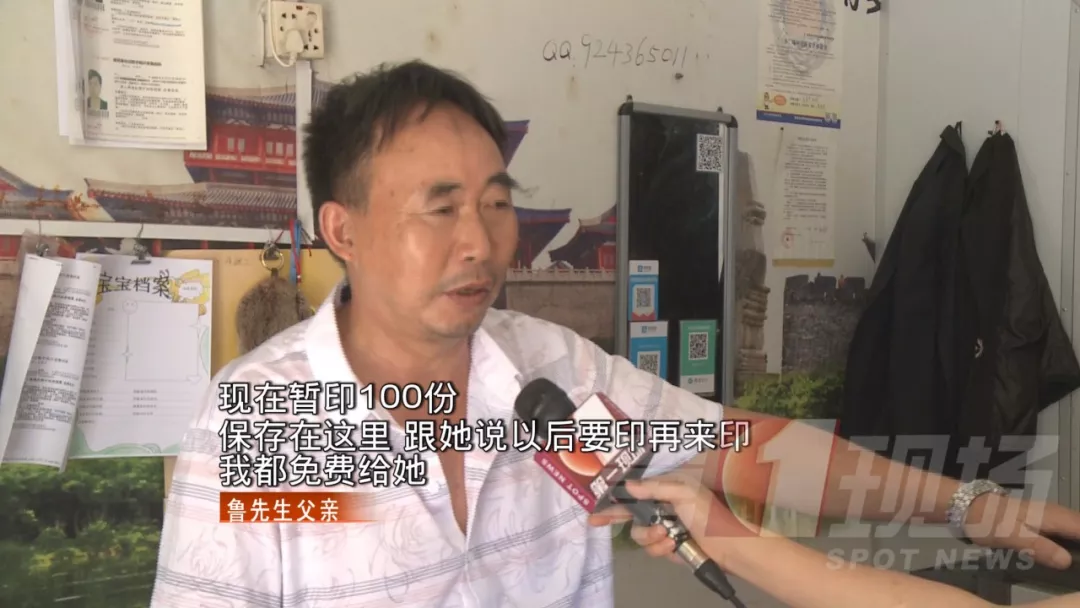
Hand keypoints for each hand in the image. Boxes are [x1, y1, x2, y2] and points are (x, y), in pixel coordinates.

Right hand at [587, 474, 747, 566]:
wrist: (727, 547)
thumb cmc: (707, 514)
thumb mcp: (683, 492)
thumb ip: (654, 488)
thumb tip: (628, 485)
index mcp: (664, 490)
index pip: (634, 490)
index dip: (614, 495)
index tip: (596, 499)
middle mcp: (659, 508)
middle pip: (628, 513)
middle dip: (614, 517)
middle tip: (596, 521)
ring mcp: (661, 528)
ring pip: (638, 534)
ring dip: (650, 536)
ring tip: (667, 536)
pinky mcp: (665, 547)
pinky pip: (650, 549)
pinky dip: (660, 548)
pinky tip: (673, 546)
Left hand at [962, 493, 1079, 569]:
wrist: (967, 505)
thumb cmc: (990, 521)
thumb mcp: (1014, 537)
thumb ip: (1040, 548)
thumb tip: (1067, 561)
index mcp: (1053, 516)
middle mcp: (1053, 512)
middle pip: (1079, 525)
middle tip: (1078, 560)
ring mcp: (1045, 513)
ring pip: (1071, 525)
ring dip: (1076, 537)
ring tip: (1074, 556)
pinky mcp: (1036, 517)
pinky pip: (1061, 527)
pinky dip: (1067, 536)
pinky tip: (1062, 549)